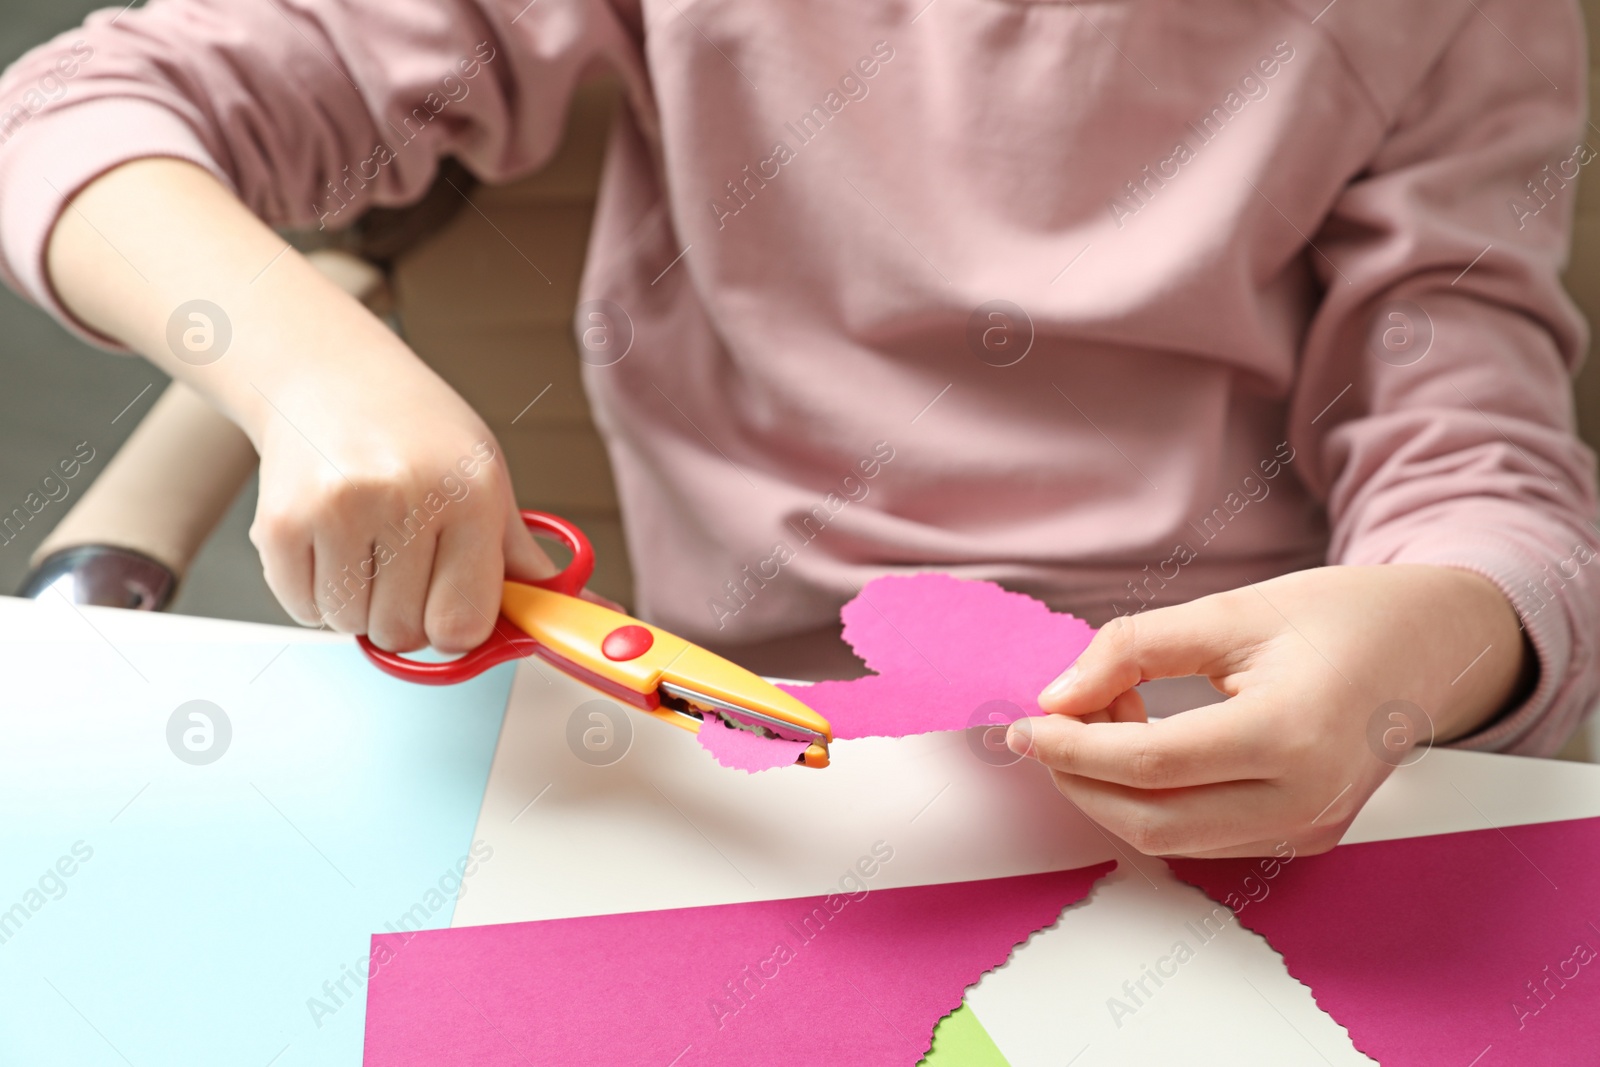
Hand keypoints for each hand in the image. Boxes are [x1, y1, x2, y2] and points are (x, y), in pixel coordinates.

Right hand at [251, 368, 552, 651]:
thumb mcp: (487, 482)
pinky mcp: (280, 521)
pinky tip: (329, 541)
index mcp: (470, 494)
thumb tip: (589, 612)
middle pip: (404, 633)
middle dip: (405, 614)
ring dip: (357, 604)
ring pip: (350, 625)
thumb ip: (522, 559)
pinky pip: (302, 609)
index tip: (450, 603)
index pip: (464, 624)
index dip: (455, 627)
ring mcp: (338, 508)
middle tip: (403, 561)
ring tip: (366, 543)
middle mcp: (406, 497)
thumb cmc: (418, 432)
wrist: (330, 374)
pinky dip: (314, 593)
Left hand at [1008, 565, 1531, 857]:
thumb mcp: (1232, 610)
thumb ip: (1135, 649)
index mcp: (1291, 735)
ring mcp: (1309, 829)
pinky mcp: (1305, 838)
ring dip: (1114, 791)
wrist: (1432, 647)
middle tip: (1049, 725)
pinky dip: (1155, 801)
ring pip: (1173, 840)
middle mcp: (1305, 800)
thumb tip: (1057, 696)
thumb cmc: (1338, 617)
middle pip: (1153, 820)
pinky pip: (1205, 837)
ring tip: (1109, 719)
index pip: (1153, 763)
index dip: (1074, 747)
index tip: (1024, 723)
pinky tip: (1146, 745)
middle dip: (1081, 779)